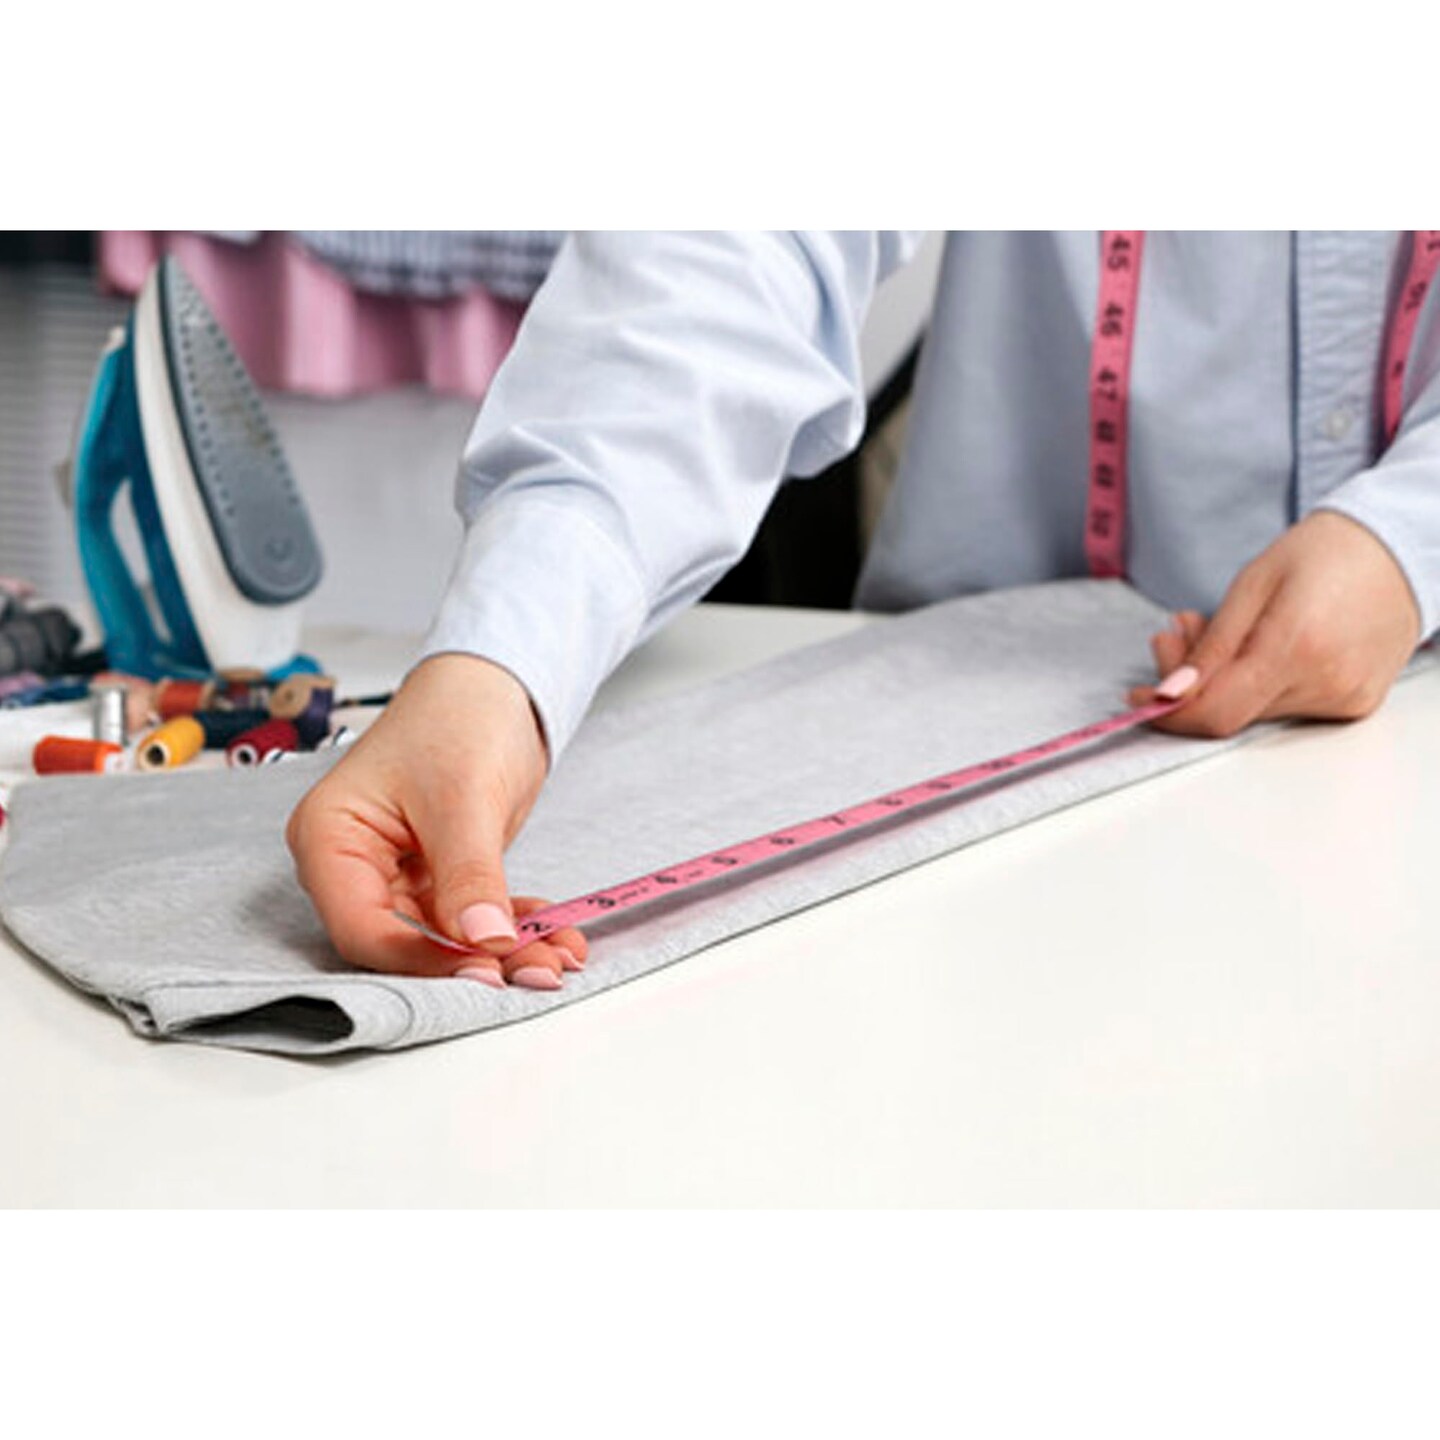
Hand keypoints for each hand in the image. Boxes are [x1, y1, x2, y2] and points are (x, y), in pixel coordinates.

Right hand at [286, 654, 586, 987]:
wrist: (494, 683)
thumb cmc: (456, 714)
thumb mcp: (462, 796)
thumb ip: (469, 874)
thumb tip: (485, 941)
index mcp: (329, 837)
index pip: (362, 926)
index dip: (420, 958)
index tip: (481, 969)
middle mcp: (355, 863)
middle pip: (403, 941)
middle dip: (472, 963)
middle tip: (533, 973)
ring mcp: (396, 873)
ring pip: (445, 938)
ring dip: (504, 952)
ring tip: (558, 958)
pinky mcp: (438, 876)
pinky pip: (472, 918)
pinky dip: (513, 928)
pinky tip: (556, 936)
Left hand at [1129, 511, 1421, 737]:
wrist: (1400, 547)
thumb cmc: (1325, 553)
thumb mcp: (1252, 584)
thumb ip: (1211, 646)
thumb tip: (1171, 692)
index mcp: (1297, 646)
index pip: (1217, 711)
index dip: (1170, 711)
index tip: (1141, 694)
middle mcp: (1327, 682)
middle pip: (1231, 711)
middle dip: (1189, 682)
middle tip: (1174, 634)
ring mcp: (1346, 698)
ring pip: (1255, 711)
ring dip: (1221, 680)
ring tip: (1212, 630)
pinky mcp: (1355, 703)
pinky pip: (1286, 707)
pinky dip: (1256, 684)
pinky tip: (1252, 648)